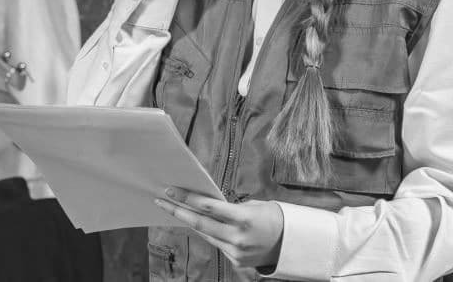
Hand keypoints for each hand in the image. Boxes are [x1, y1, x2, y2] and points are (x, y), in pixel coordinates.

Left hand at [154, 187, 283, 270]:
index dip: (187, 198)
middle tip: (161, 201)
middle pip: (199, 223)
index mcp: (243, 218)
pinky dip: (208, 233)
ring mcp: (235, 251)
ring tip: (175, 209)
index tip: (172, 190)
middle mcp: (237, 237)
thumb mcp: (254, 206)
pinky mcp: (235, 260)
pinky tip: (199, 224)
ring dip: (189, 222)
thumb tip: (208, 205)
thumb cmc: (274, 218)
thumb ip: (230, 208)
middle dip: (177, 211)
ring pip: (205, 234)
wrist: (291, 243)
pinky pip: (216, 243)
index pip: (207, 206)